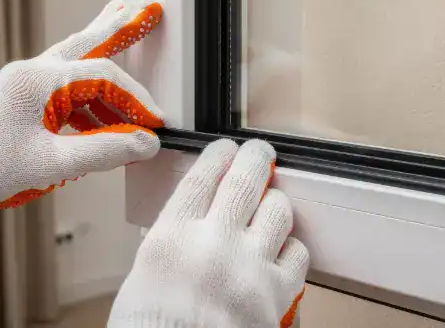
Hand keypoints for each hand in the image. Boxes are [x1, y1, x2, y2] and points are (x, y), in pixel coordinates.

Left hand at [0, 0, 165, 239]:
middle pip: (86, 44)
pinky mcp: (22, 101)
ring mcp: (25, 85)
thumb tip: (143, 143)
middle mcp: (31, 74)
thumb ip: (104, 150)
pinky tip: (105, 110)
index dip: (135, 98)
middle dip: (117, 29)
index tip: (155, 121)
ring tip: (125, 30)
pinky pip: (64, 90)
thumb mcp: (53, 163)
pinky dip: (89, 97)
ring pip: (74, 62)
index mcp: (37, 80)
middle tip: (144, 10)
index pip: (102, 76)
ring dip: (103, 56)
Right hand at [109, 140, 309, 327]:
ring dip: (275, 204)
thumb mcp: (145, 275)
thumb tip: (196, 215)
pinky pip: (298, 253)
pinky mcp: (277, 295)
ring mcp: (249, 268)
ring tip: (269, 207)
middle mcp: (214, 244)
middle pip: (245, 180)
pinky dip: (291, 247)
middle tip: (261, 153)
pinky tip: (279, 251)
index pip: (202, 176)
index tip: (227, 148)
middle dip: (256, 158)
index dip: (219, 154)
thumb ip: (173, 239)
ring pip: (278, 210)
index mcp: (172, 238)